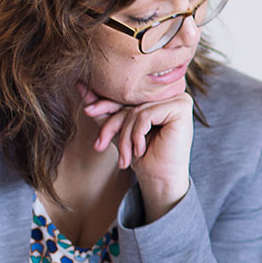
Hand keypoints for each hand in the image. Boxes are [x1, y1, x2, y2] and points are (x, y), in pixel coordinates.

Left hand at [78, 83, 193, 220]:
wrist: (160, 178)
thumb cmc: (143, 155)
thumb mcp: (118, 129)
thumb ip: (102, 108)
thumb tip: (79, 84)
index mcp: (158, 95)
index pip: (125, 95)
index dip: (104, 105)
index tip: (87, 111)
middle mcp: (170, 93)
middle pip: (129, 102)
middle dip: (111, 126)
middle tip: (98, 145)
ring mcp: (179, 98)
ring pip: (136, 111)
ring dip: (125, 137)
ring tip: (125, 156)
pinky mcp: (181, 107)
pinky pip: (146, 115)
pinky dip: (137, 135)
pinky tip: (140, 150)